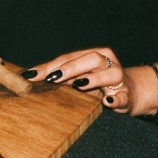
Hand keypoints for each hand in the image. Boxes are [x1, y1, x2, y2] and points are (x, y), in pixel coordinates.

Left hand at [27, 47, 150, 112]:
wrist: (128, 93)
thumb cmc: (94, 83)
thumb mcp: (76, 77)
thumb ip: (58, 76)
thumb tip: (29, 77)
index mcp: (93, 55)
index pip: (69, 57)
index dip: (51, 65)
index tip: (33, 75)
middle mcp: (108, 63)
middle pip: (91, 59)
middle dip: (71, 67)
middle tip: (52, 78)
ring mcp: (119, 79)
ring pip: (111, 74)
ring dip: (94, 78)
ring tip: (79, 85)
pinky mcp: (127, 96)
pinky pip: (123, 96)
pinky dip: (116, 99)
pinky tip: (107, 101)